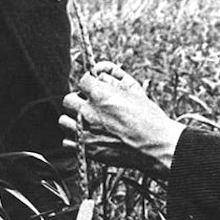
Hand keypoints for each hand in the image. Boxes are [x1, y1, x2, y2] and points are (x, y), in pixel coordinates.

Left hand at [60, 61, 183, 178]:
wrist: (155, 146)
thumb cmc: (148, 117)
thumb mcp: (134, 90)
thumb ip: (114, 76)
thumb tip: (98, 70)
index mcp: (100, 95)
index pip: (82, 81)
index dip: (89, 84)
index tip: (94, 89)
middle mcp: (89, 112)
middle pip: (68, 100)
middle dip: (78, 100)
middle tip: (89, 106)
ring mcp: (86, 131)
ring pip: (64, 121)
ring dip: (73, 119)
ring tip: (85, 122)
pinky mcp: (87, 149)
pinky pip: (67, 141)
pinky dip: (74, 138)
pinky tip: (86, 136)